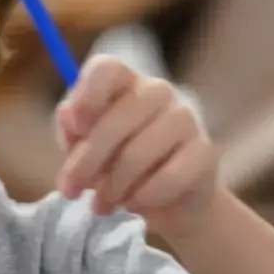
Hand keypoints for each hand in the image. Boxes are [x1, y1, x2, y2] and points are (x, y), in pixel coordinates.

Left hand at [54, 55, 219, 239]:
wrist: (171, 202)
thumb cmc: (119, 167)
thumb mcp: (86, 151)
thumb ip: (73, 133)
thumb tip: (68, 115)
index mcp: (124, 83)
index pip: (105, 68)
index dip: (86, 95)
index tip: (76, 128)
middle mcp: (157, 92)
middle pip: (116, 119)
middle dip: (86, 163)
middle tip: (71, 192)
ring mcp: (184, 119)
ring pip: (138, 153)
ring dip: (113, 187)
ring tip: (102, 205)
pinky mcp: (205, 152)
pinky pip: (168, 176)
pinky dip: (144, 196)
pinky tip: (134, 205)